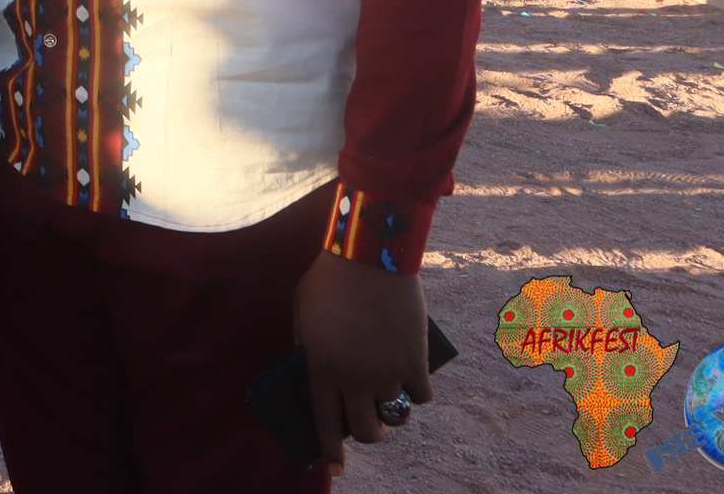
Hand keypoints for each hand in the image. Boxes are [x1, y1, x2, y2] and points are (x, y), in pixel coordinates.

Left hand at [292, 250, 430, 474]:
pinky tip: (414, 381)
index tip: (334, 469)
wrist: (370, 254)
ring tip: (389, 397)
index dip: (329, 451)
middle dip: (368, 434)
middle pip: (365, 429)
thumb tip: (319, 377)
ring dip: (392, 409)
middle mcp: (354, 378)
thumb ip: (306, 346)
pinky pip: (421, 395)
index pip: (325, 424)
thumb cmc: (330, 279)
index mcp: (320, 368)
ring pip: (394, 414)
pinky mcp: (415, 361)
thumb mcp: (302, 312)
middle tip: (369, 427)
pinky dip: (418, 391)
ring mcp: (387, 372)